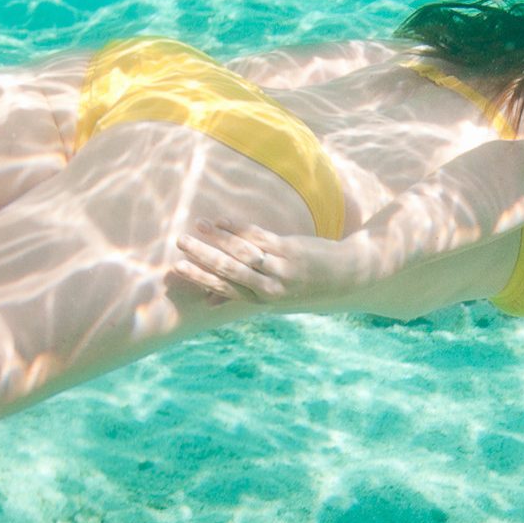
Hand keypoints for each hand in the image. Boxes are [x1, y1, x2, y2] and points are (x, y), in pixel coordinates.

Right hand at [170, 222, 378, 312]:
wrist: (345, 274)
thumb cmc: (304, 286)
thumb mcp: (275, 297)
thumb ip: (243, 295)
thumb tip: (209, 302)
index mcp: (263, 299)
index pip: (225, 288)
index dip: (201, 277)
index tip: (178, 268)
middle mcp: (270, 285)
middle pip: (229, 269)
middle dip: (202, 255)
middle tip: (180, 243)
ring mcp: (280, 266)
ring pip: (242, 251)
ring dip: (216, 238)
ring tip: (196, 226)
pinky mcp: (289, 248)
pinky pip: (259, 236)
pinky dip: (238, 227)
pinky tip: (222, 220)